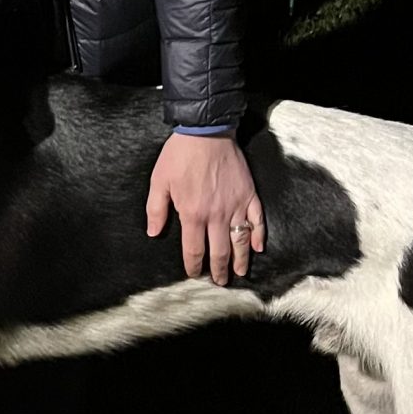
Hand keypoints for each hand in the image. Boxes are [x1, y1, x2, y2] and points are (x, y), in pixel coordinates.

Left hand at [145, 134, 264, 285]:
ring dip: (241, 259)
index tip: (194, 274)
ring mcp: (236, 206)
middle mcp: (217, 215)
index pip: (194, 249)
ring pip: (240, 241)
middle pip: (219, 251)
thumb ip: (156, 210)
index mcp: (193, 214)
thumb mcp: (159, 182)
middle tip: (221, 282)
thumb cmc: (179, 156)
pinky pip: (257, 220)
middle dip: (219, 270)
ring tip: (240, 272)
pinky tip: (258, 247)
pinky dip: (258, 235)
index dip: (194, 265)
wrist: (205, 132)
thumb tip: (154, 233)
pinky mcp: (249, 195)